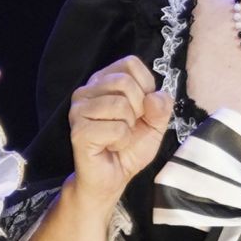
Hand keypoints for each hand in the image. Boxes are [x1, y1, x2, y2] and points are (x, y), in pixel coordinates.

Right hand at [68, 56, 174, 206]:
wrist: (112, 177)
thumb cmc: (129, 147)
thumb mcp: (156, 123)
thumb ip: (161, 106)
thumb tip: (155, 96)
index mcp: (103, 81)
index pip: (130, 63)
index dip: (145, 86)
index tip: (140, 108)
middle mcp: (86, 90)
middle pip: (125, 82)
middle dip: (138, 108)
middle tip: (129, 125)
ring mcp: (79, 109)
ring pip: (120, 105)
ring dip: (128, 127)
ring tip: (118, 137)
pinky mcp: (79, 131)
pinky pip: (116, 128)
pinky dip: (121, 141)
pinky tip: (111, 146)